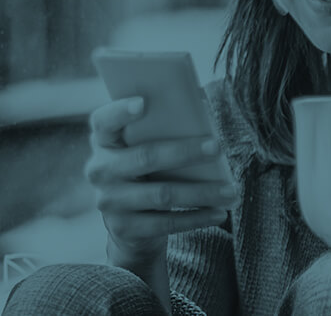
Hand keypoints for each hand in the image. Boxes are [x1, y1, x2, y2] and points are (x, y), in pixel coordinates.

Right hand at [84, 97, 240, 263]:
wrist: (128, 225)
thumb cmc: (146, 171)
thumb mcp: (143, 148)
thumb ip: (161, 128)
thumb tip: (201, 106)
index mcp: (104, 141)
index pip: (104, 121)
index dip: (120, 111)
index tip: (144, 103)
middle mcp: (100, 170)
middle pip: (145, 157)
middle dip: (185, 152)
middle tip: (217, 148)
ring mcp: (109, 201)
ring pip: (162, 194)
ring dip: (201, 192)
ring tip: (230, 190)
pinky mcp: (124, 228)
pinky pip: (166, 223)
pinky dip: (197, 218)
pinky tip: (219, 212)